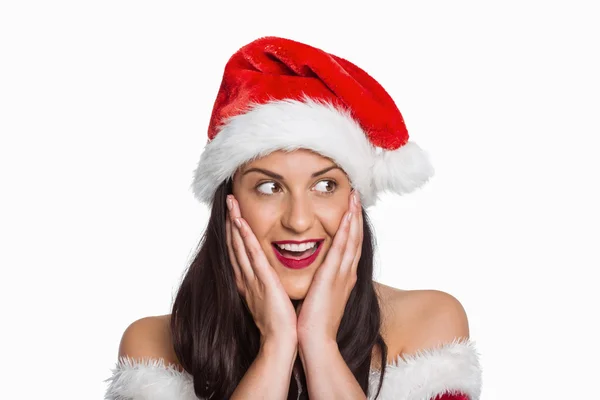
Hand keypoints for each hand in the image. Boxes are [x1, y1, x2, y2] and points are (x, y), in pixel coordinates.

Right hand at [226, 194, 297, 346]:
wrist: (281, 341)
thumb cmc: (280, 323)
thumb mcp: (271, 298)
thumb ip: (268, 285)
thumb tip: (272, 275)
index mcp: (248, 281)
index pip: (239, 251)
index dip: (235, 232)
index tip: (233, 213)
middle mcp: (245, 277)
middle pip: (234, 244)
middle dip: (230, 222)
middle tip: (228, 200)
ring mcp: (252, 278)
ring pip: (239, 245)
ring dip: (234, 222)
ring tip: (230, 203)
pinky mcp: (262, 280)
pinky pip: (251, 254)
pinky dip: (244, 237)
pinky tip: (239, 222)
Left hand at [296, 190, 362, 345]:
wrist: (315, 340)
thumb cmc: (315, 321)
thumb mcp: (321, 295)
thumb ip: (322, 281)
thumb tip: (317, 272)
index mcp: (343, 277)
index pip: (350, 245)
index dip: (352, 226)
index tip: (351, 208)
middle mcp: (346, 273)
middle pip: (355, 238)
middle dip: (356, 216)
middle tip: (356, 195)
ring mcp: (342, 274)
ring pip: (351, 239)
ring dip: (353, 217)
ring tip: (354, 198)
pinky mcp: (332, 277)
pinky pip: (341, 249)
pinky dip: (345, 231)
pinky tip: (347, 217)